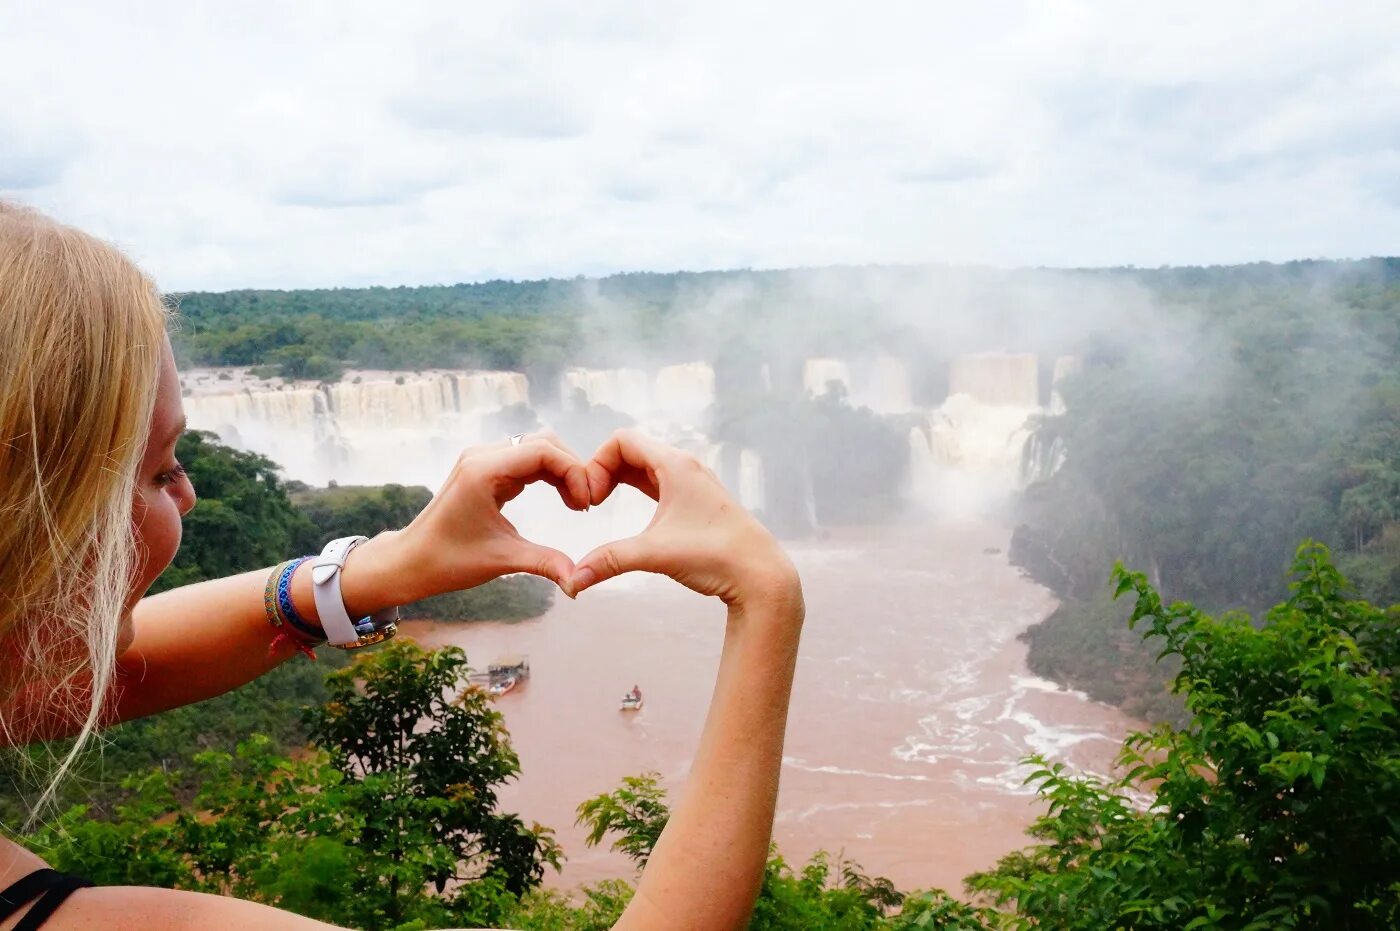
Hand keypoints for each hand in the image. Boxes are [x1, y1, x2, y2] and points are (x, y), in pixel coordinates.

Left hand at [348, 433, 590, 611]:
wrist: (410, 561)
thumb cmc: (448, 561)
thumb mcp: (502, 560)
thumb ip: (545, 563)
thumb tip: (579, 581)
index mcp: (484, 470)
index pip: (543, 450)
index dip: (573, 472)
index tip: (585, 504)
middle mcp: (482, 456)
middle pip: (544, 442)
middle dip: (571, 468)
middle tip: (585, 503)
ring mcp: (481, 459)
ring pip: (535, 447)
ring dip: (560, 470)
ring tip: (575, 502)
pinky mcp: (483, 468)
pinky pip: (524, 458)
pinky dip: (546, 473)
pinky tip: (559, 496)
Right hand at [566, 429, 800, 608]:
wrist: (760, 575)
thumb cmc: (715, 556)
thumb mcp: (654, 554)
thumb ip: (609, 561)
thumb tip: (572, 581)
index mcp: (676, 465)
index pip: (622, 439)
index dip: (596, 462)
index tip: (591, 498)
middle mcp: (686, 467)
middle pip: (632, 450)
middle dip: (604, 470)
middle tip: (590, 502)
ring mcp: (694, 484)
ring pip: (647, 467)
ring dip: (620, 479)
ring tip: (602, 504)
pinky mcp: (699, 502)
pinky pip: (660, 483)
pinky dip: (638, 489)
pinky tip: (630, 512)